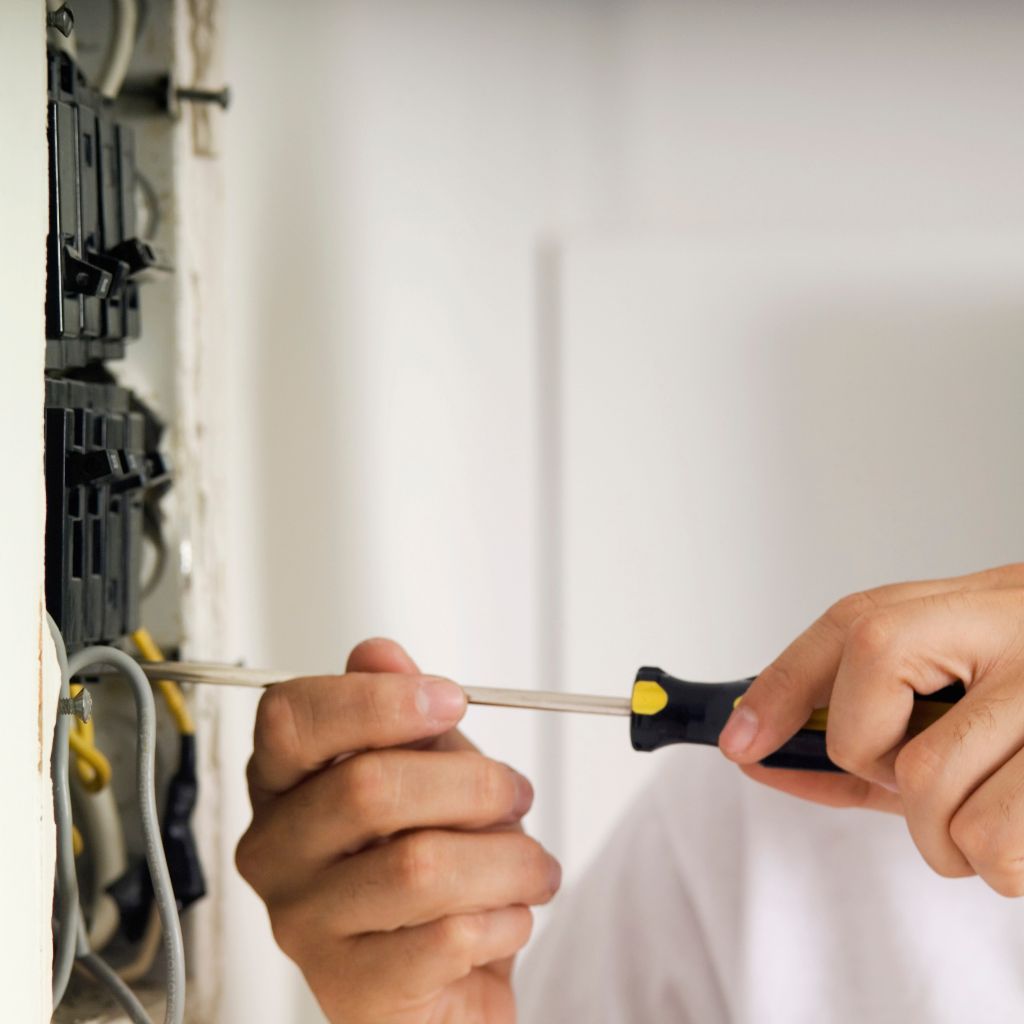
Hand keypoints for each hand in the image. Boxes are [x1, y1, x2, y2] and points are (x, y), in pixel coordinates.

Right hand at [236, 639, 560, 1022]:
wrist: (446, 978)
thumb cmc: (432, 859)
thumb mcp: (427, 768)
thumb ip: (400, 711)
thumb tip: (377, 652)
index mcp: (282, 783)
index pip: (293, 718)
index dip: (377, 701)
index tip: (451, 700)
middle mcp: (275, 852)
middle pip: (368, 787)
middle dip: (472, 784)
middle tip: (517, 794)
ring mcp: (304, 926)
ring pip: (420, 866)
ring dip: (507, 859)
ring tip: (533, 867)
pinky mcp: (351, 991)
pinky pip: (448, 937)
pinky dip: (504, 921)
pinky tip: (507, 919)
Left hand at [718, 564, 1023, 895]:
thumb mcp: (956, 683)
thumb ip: (865, 717)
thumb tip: (763, 749)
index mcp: (971, 603)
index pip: (853, 628)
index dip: (780, 688)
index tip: (739, 741)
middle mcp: (1015, 632)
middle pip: (876, 739)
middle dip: (889, 787)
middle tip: (935, 777)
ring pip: (936, 809)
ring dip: (950, 840)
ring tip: (997, 805)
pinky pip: (1003, 854)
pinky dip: (1004, 867)